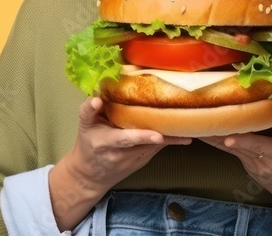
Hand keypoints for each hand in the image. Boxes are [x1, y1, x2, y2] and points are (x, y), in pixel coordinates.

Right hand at [48, 96, 189, 230]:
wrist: (91, 175)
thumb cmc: (88, 144)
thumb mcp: (84, 126)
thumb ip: (89, 110)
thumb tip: (97, 96)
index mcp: (104, 142)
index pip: (122, 139)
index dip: (139, 136)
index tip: (156, 135)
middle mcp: (120, 153)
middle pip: (143, 144)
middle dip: (158, 139)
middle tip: (179, 134)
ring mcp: (133, 160)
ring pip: (154, 147)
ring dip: (170, 138)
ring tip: (187, 128)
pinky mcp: (142, 161)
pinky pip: (157, 148)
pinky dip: (169, 140)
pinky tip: (183, 133)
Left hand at [199, 94, 271, 233]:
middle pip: (260, 145)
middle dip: (243, 141)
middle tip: (229, 138)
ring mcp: (262, 163)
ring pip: (239, 149)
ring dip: (220, 139)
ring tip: (203, 129)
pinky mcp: (249, 166)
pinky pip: (231, 152)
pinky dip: (217, 142)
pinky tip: (202, 135)